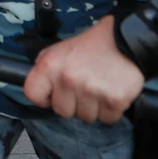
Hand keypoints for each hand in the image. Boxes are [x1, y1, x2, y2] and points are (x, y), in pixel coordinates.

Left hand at [22, 15, 144, 123]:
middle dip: (73, 103)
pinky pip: (107, 119)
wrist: (125, 39)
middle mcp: (68, 78)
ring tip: (99, 87)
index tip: (54, 93)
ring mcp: (91, 90)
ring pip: (85, 117)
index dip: (44, 97)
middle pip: (62, 111)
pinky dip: (111, 110)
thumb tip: (38, 90)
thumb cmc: (91, 46)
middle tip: (84, 86)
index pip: (32, 94)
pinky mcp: (114, 99)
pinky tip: (111, 92)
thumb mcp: (59, 49)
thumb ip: (45, 69)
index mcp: (50, 64)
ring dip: (93, 107)